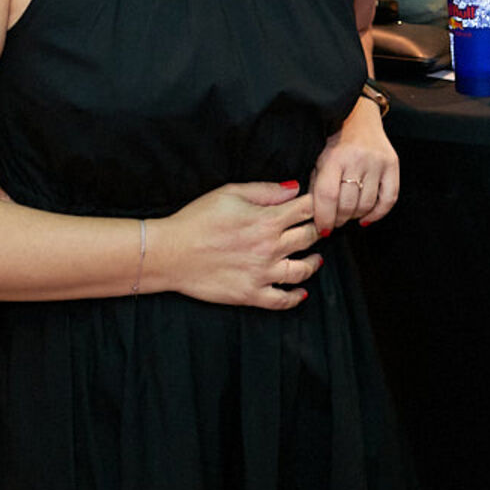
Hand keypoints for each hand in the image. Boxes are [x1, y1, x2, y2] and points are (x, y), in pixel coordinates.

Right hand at [154, 180, 321, 308]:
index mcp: (267, 220)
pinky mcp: (251, 294)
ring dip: (314, 262)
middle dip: (318, 229)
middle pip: (310, 237)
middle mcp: (270, 247)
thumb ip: (266, 191)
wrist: (170, 253)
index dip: (318, 204)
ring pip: (303, 270)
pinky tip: (301, 291)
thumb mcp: (230, 193)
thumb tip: (294, 189)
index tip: (319, 204)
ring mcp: (262, 273)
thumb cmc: (196, 219)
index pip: (307, 209)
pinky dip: (296, 296)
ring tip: (315, 259)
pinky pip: (282, 300)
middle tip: (319, 229)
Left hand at [311, 96, 398, 231]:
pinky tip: (366, 218)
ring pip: (367, 204)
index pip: (328, 196)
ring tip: (348, 216)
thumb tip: (316, 217)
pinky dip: (378, 214)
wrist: (359, 116)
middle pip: (348, 204)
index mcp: (335, 157)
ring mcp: (377, 162)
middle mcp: (358, 159)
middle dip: (339, 220)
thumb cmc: (334, 141)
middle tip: (334, 222)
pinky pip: (390, 198)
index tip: (323, 229)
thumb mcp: (319, 160)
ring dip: (355, 217)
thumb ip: (317, 187)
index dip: (324, 217)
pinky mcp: (392, 164)